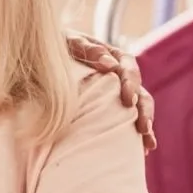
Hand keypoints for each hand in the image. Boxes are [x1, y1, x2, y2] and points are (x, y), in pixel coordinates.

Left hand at [67, 32, 156, 151]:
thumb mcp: (69, 44)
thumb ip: (88, 50)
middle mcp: (119, 75)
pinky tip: (145, 148)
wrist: (44, 58)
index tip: (129, 100)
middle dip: (144, 110)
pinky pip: (129, 121)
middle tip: (144, 127)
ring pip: (139, 108)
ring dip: (146, 124)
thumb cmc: (57, 47)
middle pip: (140, 91)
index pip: (128, 67)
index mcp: (112, 55)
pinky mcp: (113, 107)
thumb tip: (110, 64)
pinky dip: (138, 134)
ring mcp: (117, 92)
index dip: (131, 83)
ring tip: (148, 142)